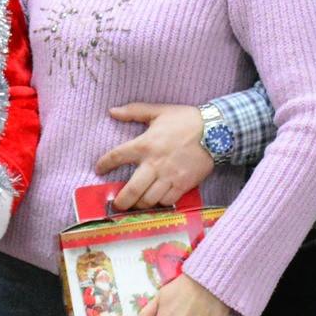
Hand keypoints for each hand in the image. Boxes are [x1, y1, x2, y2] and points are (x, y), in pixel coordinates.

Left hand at [95, 105, 213, 211]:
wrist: (216, 131)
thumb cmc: (185, 120)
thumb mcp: (158, 111)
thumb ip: (134, 111)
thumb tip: (112, 111)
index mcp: (145, 144)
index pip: (117, 157)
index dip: (105, 164)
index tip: (99, 169)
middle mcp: (154, 164)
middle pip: (131, 190)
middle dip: (121, 201)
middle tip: (117, 204)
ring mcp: (169, 177)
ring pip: (149, 200)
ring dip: (140, 204)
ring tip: (136, 203)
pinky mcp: (183, 185)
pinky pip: (167, 201)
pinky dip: (159, 203)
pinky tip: (156, 200)